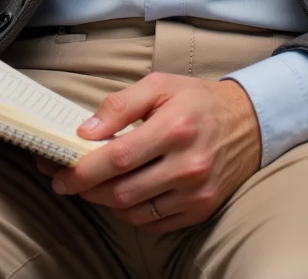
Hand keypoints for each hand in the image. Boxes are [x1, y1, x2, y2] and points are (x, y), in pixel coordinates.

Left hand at [38, 74, 261, 232]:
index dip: (83, 169)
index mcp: (175, 127)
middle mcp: (188, 164)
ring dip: (106, 202)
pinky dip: (132, 213)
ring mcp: (196, 192)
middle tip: (68, 180)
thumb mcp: (160, 85)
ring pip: (135, 211)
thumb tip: (85, 131)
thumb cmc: (197, 100)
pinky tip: (125, 195)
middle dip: (88, 189)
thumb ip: (119, 105)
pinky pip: (154, 223)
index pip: (118, 157)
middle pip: (122, 191)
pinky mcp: (201, 209)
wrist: (248, 122)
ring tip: (95, 185)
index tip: (59, 173)